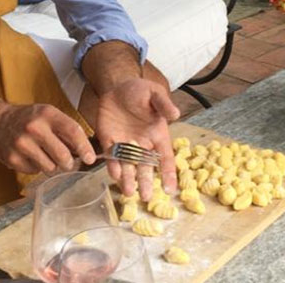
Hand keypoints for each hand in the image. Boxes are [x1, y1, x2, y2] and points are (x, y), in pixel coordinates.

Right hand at [0, 103, 95, 174]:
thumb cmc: (30, 119)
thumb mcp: (50, 115)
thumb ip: (67, 130)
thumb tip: (87, 150)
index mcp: (47, 114)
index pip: (72, 131)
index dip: (84, 147)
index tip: (91, 158)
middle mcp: (34, 128)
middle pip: (62, 155)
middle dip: (69, 162)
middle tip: (67, 162)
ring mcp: (22, 144)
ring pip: (50, 167)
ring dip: (52, 165)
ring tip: (44, 154)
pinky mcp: (12, 159)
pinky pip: (35, 172)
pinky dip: (37, 167)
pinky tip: (31, 156)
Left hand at [95, 77, 179, 200]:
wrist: (117, 86)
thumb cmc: (141, 91)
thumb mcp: (154, 93)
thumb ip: (163, 104)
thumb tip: (176, 114)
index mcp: (157, 135)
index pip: (165, 158)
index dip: (168, 173)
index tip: (170, 190)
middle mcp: (142, 144)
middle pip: (145, 168)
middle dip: (145, 182)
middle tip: (145, 198)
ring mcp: (125, 145)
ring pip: (128, 166)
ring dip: (127, 180)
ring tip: (128, 193)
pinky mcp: (109, 141)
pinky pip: (111, 157)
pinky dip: (112, 166)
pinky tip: (114, 174)